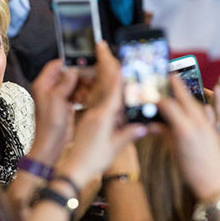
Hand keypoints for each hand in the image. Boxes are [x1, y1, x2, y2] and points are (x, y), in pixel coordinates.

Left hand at [30, 59, 78, 163]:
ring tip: (88, 91)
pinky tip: (86, 99)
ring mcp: (58, 98)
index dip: (69, 63)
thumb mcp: (57, 99)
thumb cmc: (49, 125)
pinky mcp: (65, 106)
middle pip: (67, 75)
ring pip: (73, 84)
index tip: (82, 64)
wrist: (51, 144)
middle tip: (91, 78)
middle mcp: (49, 90)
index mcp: (43, 85)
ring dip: (82, 86)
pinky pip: (75, 95)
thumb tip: (73, 69)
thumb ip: (65, 82)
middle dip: (79, 76)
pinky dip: (82, 95)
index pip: (55, 66)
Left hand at [57, 42, 147, 186]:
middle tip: (105, 49)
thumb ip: (129, 134)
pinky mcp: (87, 121)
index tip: (117, 58)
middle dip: (104, 66)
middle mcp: (94, 113)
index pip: (110, 89)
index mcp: (101, 116)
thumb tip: (146, 126)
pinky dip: (100, 92)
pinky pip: (94, 101)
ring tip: (108, 64)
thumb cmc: (91, 161)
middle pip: (101, 84)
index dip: (115, 73)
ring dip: (102, 77)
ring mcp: (89, 116)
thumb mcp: (114, 147)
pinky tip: (107, 90)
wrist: (73, 171)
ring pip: (96, 91)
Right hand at [157, 75, 219, 200]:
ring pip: (198, 105)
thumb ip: (165, 134)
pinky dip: (203, 106)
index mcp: (184, 130)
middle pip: (186, 99)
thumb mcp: (173, 152)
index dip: (159, 99)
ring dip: (189, 95)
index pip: (169, 106)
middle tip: (170, 75)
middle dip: (177, 86)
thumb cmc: (190, 171)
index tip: (152, 95)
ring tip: (182, 86)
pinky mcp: (215, 131)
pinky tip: (200, 104)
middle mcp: (198, 125)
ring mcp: (209, 127)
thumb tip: (153, 125)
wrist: (214, 183)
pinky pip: (209, 114)